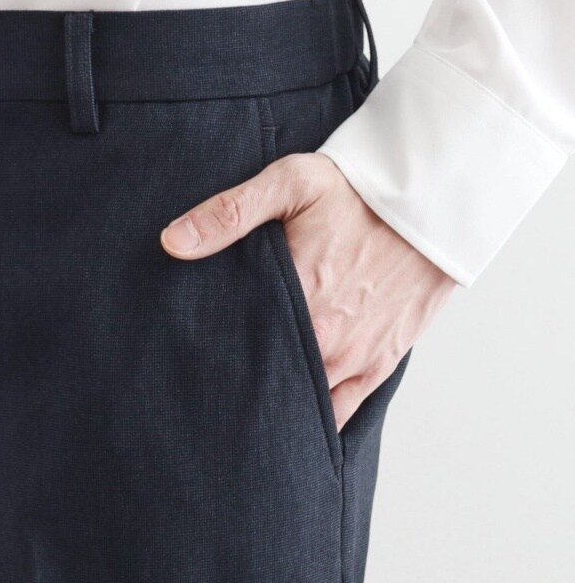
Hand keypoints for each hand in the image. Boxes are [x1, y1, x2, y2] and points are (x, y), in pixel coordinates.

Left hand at [160, 153, 456, 430]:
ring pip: (306, 405)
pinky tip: (297, 420)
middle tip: (215, 396)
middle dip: (243, 389)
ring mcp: (357, 358)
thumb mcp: (291, 184)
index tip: (194, 370)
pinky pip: (345, 409)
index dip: (215, 364)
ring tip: (251, 412)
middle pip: (272, 385)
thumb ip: (230, 213)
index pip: (240, 352)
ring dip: (280, 408)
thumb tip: (172, 242)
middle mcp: (327, 342)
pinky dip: (319, 418)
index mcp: (300, 301)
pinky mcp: (381, 362)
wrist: (432, 206)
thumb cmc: (359, 195)